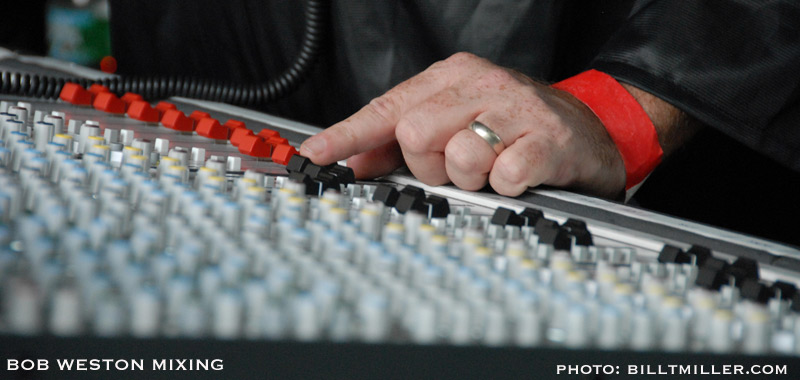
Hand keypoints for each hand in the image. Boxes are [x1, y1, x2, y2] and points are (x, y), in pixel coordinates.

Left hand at [299, 52, 625, 197]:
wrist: (589, 128)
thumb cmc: (513, 127)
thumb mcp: (456, 124)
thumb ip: (402, 144)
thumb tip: (355, 165)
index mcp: (451, 78)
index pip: (387, 107)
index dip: (347, 134)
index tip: (314, 155)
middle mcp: (480, 85)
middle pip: (415, 132)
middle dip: (430, 163)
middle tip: (459, 165)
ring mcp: (516, 109)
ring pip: (457, 155)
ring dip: (471, 177)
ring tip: (493, 167)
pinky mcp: (548, 139)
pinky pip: (503, 175)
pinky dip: (505, 185)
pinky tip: (519, 174)